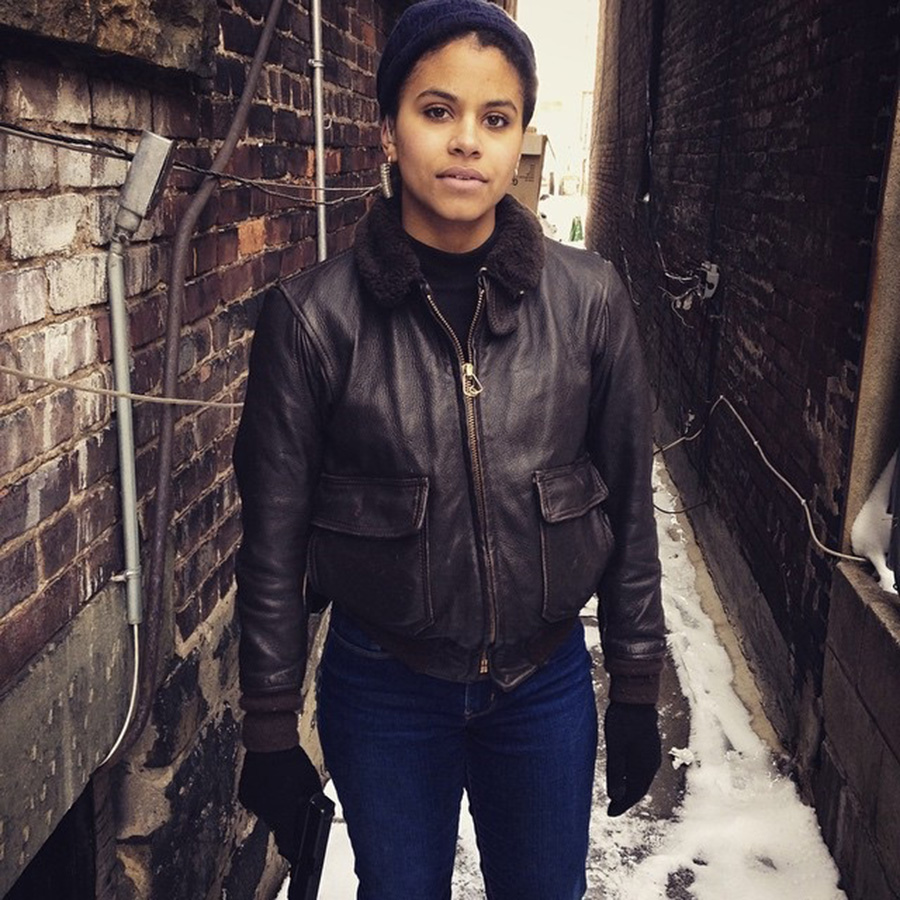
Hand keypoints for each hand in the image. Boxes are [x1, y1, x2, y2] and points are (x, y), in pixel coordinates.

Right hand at [238, 746, 321, 858]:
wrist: (269, 741)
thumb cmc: (293, 761)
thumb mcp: (310, 783)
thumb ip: (311, 802)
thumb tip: (314, 815)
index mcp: (283, 813)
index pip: (287, 844)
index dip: (294, 851)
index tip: (298, 856)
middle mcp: (266, 813)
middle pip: (277, 826)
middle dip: (286, 820)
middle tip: (293, 807)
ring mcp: (253, 804)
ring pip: (267, 813)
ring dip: (275, 805)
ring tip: (282, 787)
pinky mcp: (245, 794)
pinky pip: (257, 801)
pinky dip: (264, 795)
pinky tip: (271, 782)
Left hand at [604, 701, 660, 816]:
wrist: (635, 697)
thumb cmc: (623, 721)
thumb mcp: (615, 747)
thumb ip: (616, 772)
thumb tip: (616, 797)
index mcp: (646, 766)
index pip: (635, 793)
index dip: (622, 805)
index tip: (610, 814)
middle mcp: (652, 763)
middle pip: (639, 787)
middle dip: (626, 799)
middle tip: (612, 808)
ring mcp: (651, 754)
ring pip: (640, 778)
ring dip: (629, 788)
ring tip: (616, 795)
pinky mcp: (648, 746)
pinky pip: (640, 768)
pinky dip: (631, 776)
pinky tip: (622, 775)